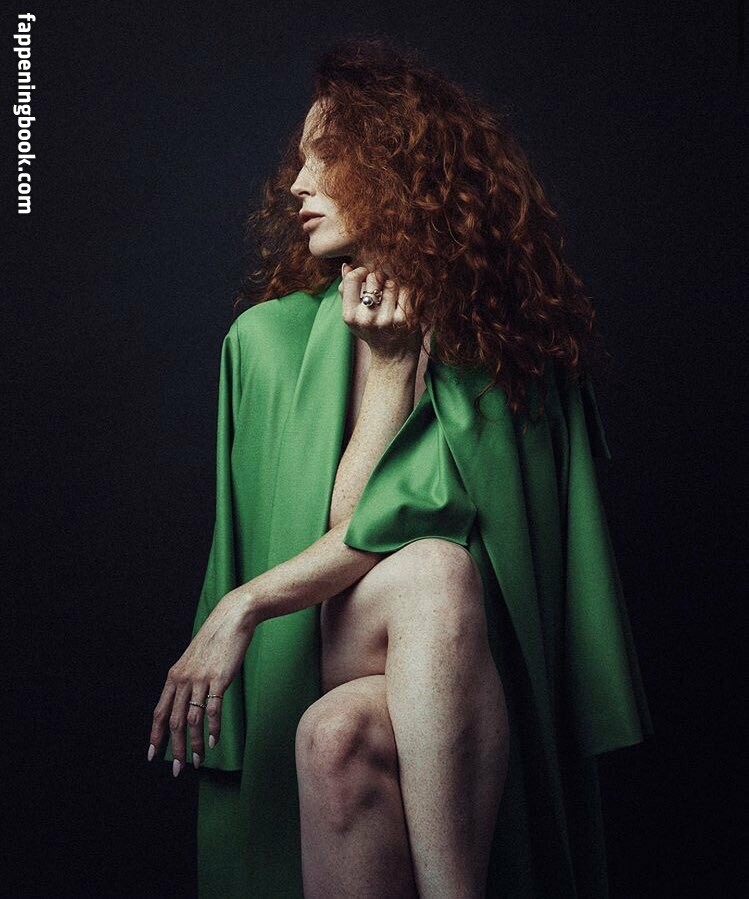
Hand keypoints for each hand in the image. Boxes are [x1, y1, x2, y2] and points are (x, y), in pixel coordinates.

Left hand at [147, 588, 256, 774]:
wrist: (231, 620)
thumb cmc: (214, 641)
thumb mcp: (194, 661)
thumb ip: (187, 682)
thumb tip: (185, 704)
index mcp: (174, 677)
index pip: (159, 712)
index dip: (155, 736)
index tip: (153, 755)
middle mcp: (183, 680)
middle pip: (174, 722)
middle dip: (176, 749)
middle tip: (178, 769)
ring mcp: (200, 680)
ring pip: (192, 720)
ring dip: (195, 744)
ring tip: (198, 761)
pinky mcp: (218, 679)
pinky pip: (212, 710)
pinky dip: (212, 729)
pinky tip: (214, 740)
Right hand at [339, 262, 424, 364]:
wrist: (393, 358)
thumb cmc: (373, 332)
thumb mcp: (354, 316)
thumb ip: (347, 291)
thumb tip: (346, 266)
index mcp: (349, 316)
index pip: (353, 279)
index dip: (362, 271)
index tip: (367, 275)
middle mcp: (367, 318)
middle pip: (375, 277)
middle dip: (380, 279)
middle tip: (383, 290)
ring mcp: (387, 319)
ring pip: (392, 283)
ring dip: (395, 286)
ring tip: (393, 298)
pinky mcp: (406, 320)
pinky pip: (407, 291)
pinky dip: (407, 294)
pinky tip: (404, 303)